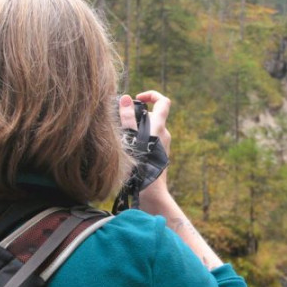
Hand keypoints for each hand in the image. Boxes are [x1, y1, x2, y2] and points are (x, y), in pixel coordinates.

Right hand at [118, 91, 171, 206]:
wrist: (151, 192)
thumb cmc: (139, 165)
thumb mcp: (129, 137)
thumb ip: (128, 117)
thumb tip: (126, 97)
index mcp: (159, 126)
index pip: (163, 101)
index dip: (151, 95)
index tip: (138, 98)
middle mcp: (164, 134)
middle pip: (153, 115)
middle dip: (138, 114)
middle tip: (122, 121)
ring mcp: (163, 145)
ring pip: (150, 129)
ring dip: (136, 128)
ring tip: (122, 136)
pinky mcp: (159, 155)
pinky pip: (150, 140)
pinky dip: (139, 139)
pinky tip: (127, 148)